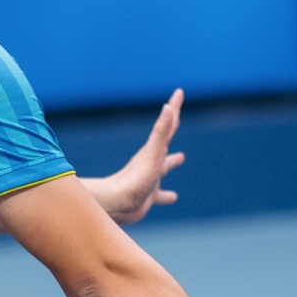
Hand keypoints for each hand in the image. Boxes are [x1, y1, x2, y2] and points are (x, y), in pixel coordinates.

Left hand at [93, 91, 185, 225]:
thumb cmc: (135, 179)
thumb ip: (160, 131)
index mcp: (154, 149)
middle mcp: (152, 161)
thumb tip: (168, 107)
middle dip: (172, 129)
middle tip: (177, 117)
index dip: (175, 107)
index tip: (179, 92)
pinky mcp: (148, 196)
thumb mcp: (153, 153)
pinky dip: (167, 196)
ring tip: (180, 157)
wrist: (117, 203)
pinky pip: (160, 195)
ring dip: (172, 162)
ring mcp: (150, 178)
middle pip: (165, 141)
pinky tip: (173, 197)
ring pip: (164, 168)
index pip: (168, 124)